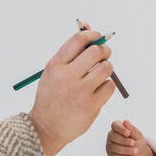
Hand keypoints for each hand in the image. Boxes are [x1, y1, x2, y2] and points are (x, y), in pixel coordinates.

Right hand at [28, 29, 115, 155]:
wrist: (46, 127)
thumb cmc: (52, 96)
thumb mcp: (54, 72)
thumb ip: (71, 52)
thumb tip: (90, 27)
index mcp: (55, 66)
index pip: (79, 40)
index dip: (92, 35)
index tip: (97, 37)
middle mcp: (67, 77)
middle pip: (96, 51)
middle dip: (104, 50)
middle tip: (104, 55)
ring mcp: (80, 92)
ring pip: (106, 68)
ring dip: (106, 68)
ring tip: (100, 74)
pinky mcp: (91, 106)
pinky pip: (109, 86)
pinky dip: (106, 86)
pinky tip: (98, 90)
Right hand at [106, 119, 155, 155]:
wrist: (139, 155)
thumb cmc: (138, 142)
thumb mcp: (137, 135)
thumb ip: (131, 129)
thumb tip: (125, 121)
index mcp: (117, 127)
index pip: (114, 125)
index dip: (120, 129)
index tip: (128, 133)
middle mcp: (111, 136)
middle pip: (112, 136)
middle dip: (124, 140)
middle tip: (134, 143)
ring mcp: (109, 146)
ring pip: (114, 147)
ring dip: (126, 150)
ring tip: (136, 151)